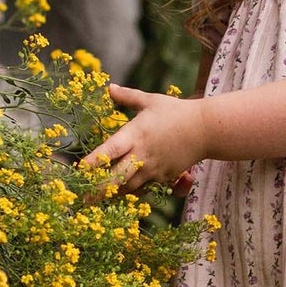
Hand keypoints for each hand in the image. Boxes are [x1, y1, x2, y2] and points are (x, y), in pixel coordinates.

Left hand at [80, 84, 205, 195]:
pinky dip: (133, 192)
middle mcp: (142, 155)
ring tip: (98, 198)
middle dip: (99, 189)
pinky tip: (123, 193)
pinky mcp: (165, 177)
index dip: (93, 162)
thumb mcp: (151, 100)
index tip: (78, 170)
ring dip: (114, 192)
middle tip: (83, 199)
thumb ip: (128, 96)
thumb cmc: (177, 111)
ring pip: (129, 187)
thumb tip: (109, 87)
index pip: (109, 151)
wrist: (206, 129)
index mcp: (135, 134)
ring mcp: (154, 168)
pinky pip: (145, 189)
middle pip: (116, 178)